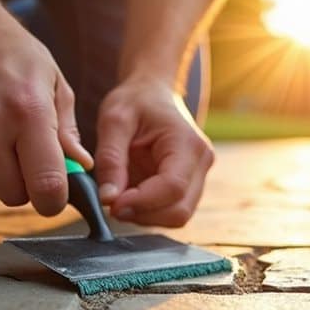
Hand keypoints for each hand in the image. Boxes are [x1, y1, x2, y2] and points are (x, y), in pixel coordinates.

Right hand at [0, 0, 92, 215]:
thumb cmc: (11, 53)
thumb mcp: (53, 82)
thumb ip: (67, 130)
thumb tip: (82, 167)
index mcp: (29, 112)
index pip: (46, 186)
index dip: (53, 201)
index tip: (54, 196)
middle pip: (13, 195)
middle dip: (24, 186)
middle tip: (25, 159)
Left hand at [94, 77, 213, 226]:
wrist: (154, 92)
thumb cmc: (136, 101)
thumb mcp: (114, 121)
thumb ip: (110, 160)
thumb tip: (108, 199)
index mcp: (188, 143)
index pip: (172, 187)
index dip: (142, 203)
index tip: (111, 204)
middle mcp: (201, 164)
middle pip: (179, 210)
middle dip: (143, 214)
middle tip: (111, 204)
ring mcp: (199, 177)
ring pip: (177, 216)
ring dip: (145, 216)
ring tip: (120, 196)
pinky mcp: (189, 187)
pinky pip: (171, 211)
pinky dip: (149, 212)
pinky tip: (131, 195)